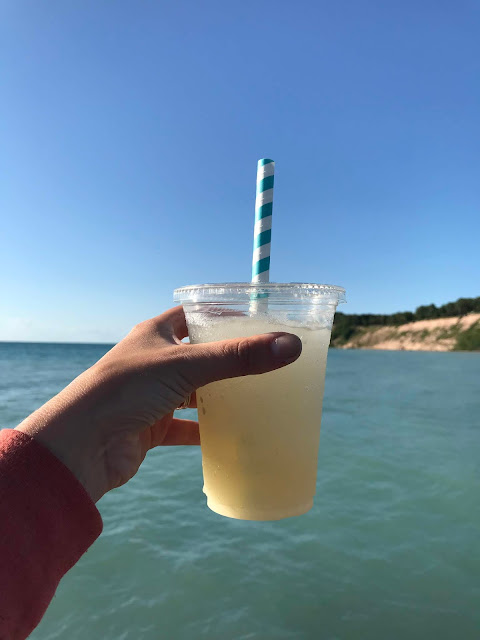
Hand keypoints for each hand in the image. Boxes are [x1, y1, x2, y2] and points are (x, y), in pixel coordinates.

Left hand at [16, 306, 301, 501]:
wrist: (81, 446)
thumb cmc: (127, 390)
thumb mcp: (187, 366)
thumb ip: (239, 358)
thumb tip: (292, 346)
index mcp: (156, 334)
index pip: (194, 315)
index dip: (221, 315)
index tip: (255, 321)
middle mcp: (153, 361)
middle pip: (199, 355)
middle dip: (228, 360)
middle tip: (266, 363)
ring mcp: (152, 395)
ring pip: (194, 392)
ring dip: (219, 397)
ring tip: (257, 398)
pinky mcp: (151, 427)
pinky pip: (186, 427)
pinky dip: (206, 431)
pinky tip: (232, 436)